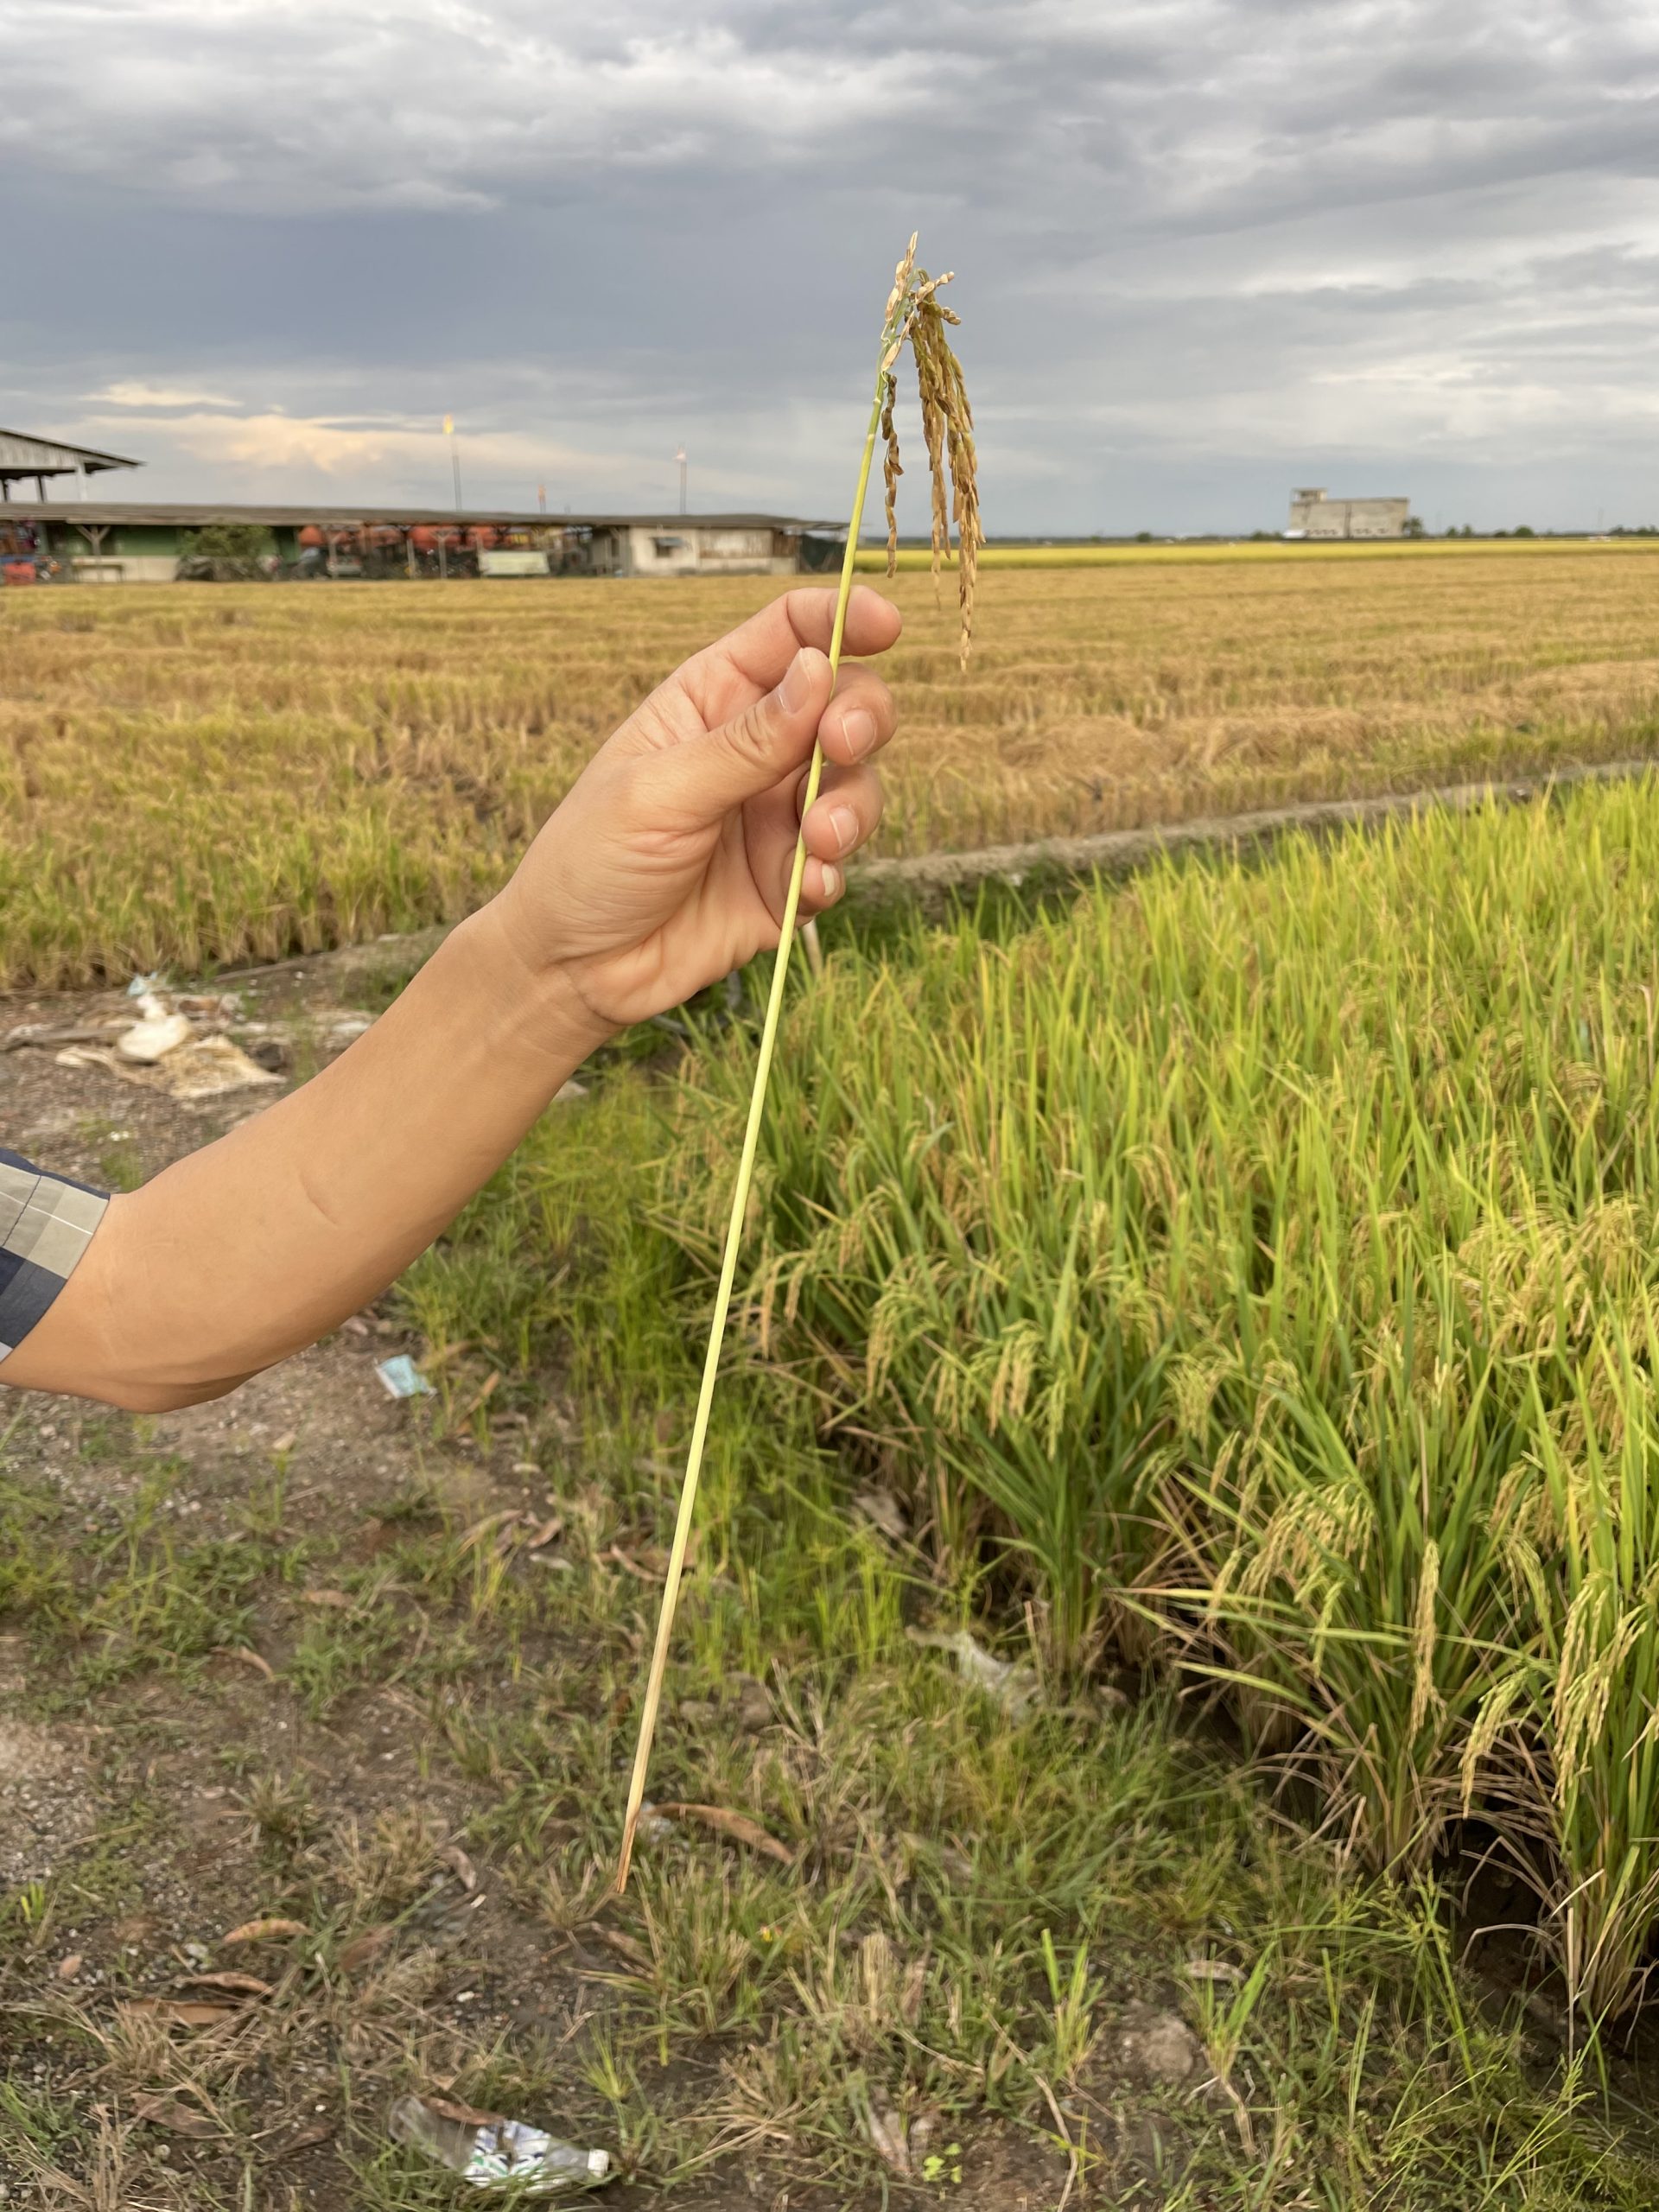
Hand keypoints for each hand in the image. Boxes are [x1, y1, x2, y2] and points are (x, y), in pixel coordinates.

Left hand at [490, 586, 900, 1029]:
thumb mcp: (661, 792)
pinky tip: (804, 890)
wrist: (576, 971)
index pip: (787, 636)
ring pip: (856, 785)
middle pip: (844, 703)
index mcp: (710, 701)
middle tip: (840, 746)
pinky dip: (832, 873)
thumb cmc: (592, 862)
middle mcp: (754, 750)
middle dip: (860, 718)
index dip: (841, 620)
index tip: (886, 624)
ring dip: (851, 806)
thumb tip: (820, 667)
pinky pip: (840, 864)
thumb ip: (746, 741)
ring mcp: (775, 815)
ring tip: (817, 841)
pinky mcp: (789, 880)